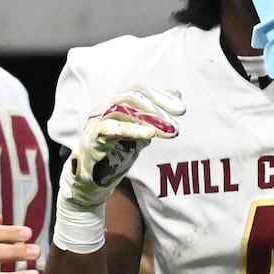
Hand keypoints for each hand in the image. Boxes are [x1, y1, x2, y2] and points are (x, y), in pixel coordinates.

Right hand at [63, 86, 184, 209]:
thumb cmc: (116, 154)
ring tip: (168, 130)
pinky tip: (149, 134)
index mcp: (116, 104)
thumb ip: (155, 115)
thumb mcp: (140, 132)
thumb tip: (176, 93)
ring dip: (150, 119)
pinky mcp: (92, 137)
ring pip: (123, 110)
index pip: (140, 90)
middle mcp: (105, 107)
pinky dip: (131, 129)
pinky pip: (110, 129)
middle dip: (158, 107)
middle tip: (177, 120)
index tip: (181, 109)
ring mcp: (97, 121)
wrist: (94, 182)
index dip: (161, 96)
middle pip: (133, 96)